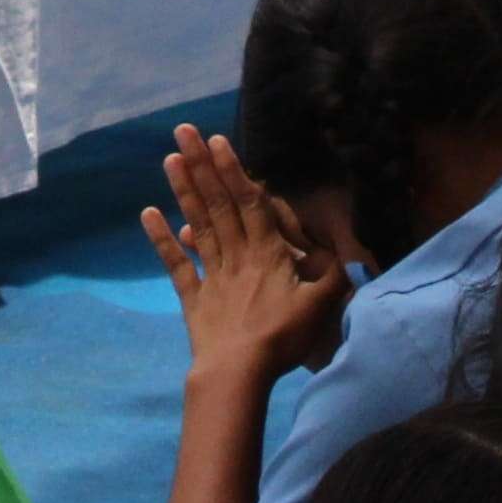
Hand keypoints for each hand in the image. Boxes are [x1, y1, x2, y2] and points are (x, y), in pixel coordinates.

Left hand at [141, 126, 344, 387]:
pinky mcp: (193, 299)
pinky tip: (148, 214)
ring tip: (169, 159)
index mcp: (265, 253)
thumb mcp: (320, 306)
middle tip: (183, 130)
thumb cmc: (281, 338)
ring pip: (197, 224)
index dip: (233, 170)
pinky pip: (176, 265)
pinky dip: (162, 239)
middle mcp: (235, 255)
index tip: (217, 140)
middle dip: (201, 165)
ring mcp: (211, 275)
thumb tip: (353, 257)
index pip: (248, 203)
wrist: (238, 373)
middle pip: (217, 204)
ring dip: (184, 191)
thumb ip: (335, 278)